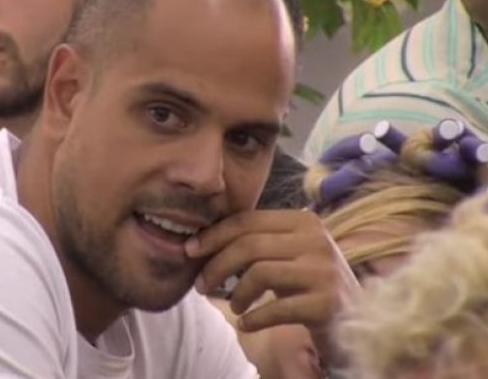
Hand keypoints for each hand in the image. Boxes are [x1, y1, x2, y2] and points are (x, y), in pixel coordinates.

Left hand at [185, 209, 359, 360]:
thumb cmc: (308, 283)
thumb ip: (256, 242)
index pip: (248, 220)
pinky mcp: (327, 302)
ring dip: (236, 293)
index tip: (190, 250)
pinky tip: (247, 323)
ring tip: (234, 306)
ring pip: (259, 272)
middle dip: (216, 265)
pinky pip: (276, 308)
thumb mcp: (286, 254)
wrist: (354, 319)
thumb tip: (200, 242)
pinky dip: (254, 318)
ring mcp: (323, 270)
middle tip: (201, 284)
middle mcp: (316, 240)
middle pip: (249, 245)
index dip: (214, 235)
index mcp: (303, 221)